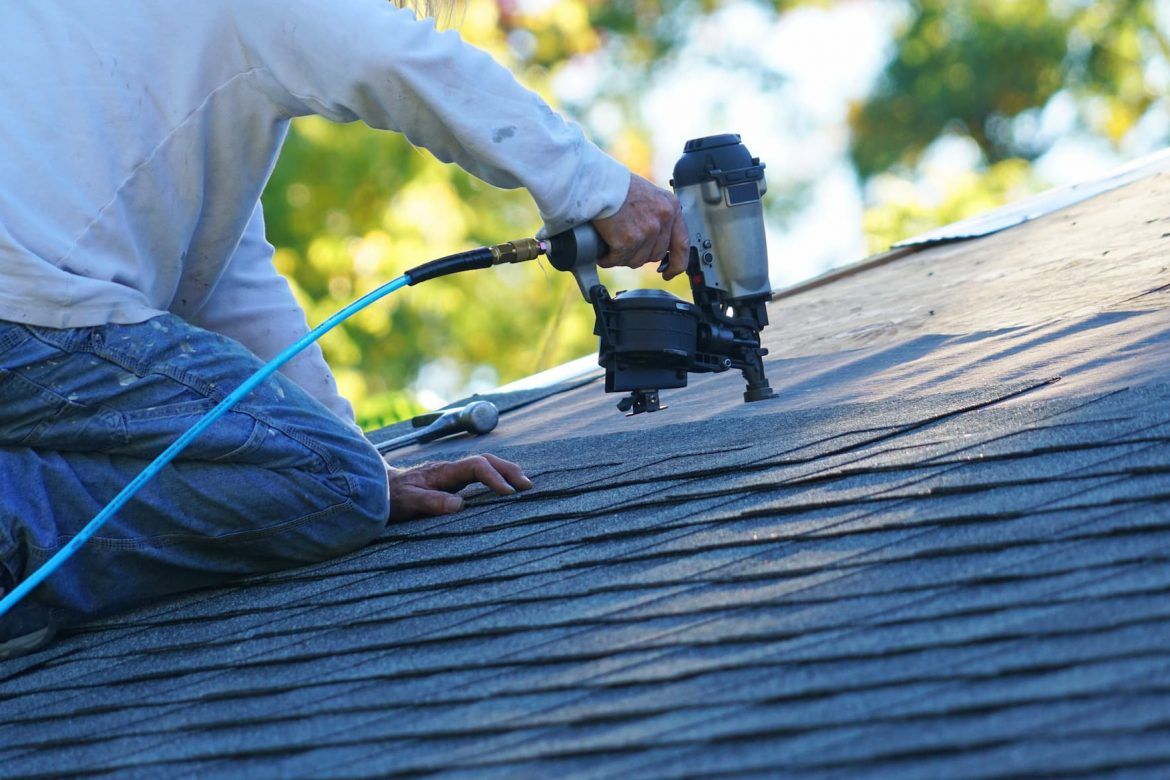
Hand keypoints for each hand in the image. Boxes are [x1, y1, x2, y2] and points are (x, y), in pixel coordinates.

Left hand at [386, 454, 531, 521]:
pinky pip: (480, 474)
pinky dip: (497, 477)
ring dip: (506, 472)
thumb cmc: (392, 497)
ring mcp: (452, 473)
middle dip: (508, 470)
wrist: (378, 488)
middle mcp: (451, 469)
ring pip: (485, 464)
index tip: (508, 494)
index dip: (494, 477)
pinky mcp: (452, 480)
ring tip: (524, 485)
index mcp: (443, 472)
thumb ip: (431, 502)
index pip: (476, 466)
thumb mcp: (408, 502)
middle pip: (486, 460)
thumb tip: (460, 505)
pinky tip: (506, 487)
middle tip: (527, 486)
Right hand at [592, 173, 689, 280]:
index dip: (677, 263)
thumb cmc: (617, 187)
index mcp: (671, 207)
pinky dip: (608, 259)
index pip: (682, 244)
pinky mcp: (629, 240)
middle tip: (625, 249)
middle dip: (640, 255)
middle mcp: (663, 219)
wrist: (598, 183)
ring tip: (611, 246)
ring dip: (622, 257)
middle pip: (656, 255)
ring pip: (637, 260)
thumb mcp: (649, 196)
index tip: (670, 272)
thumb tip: (656, 242)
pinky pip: (619, 259)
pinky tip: (602, 252)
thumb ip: (657, 217)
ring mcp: (647, 230)